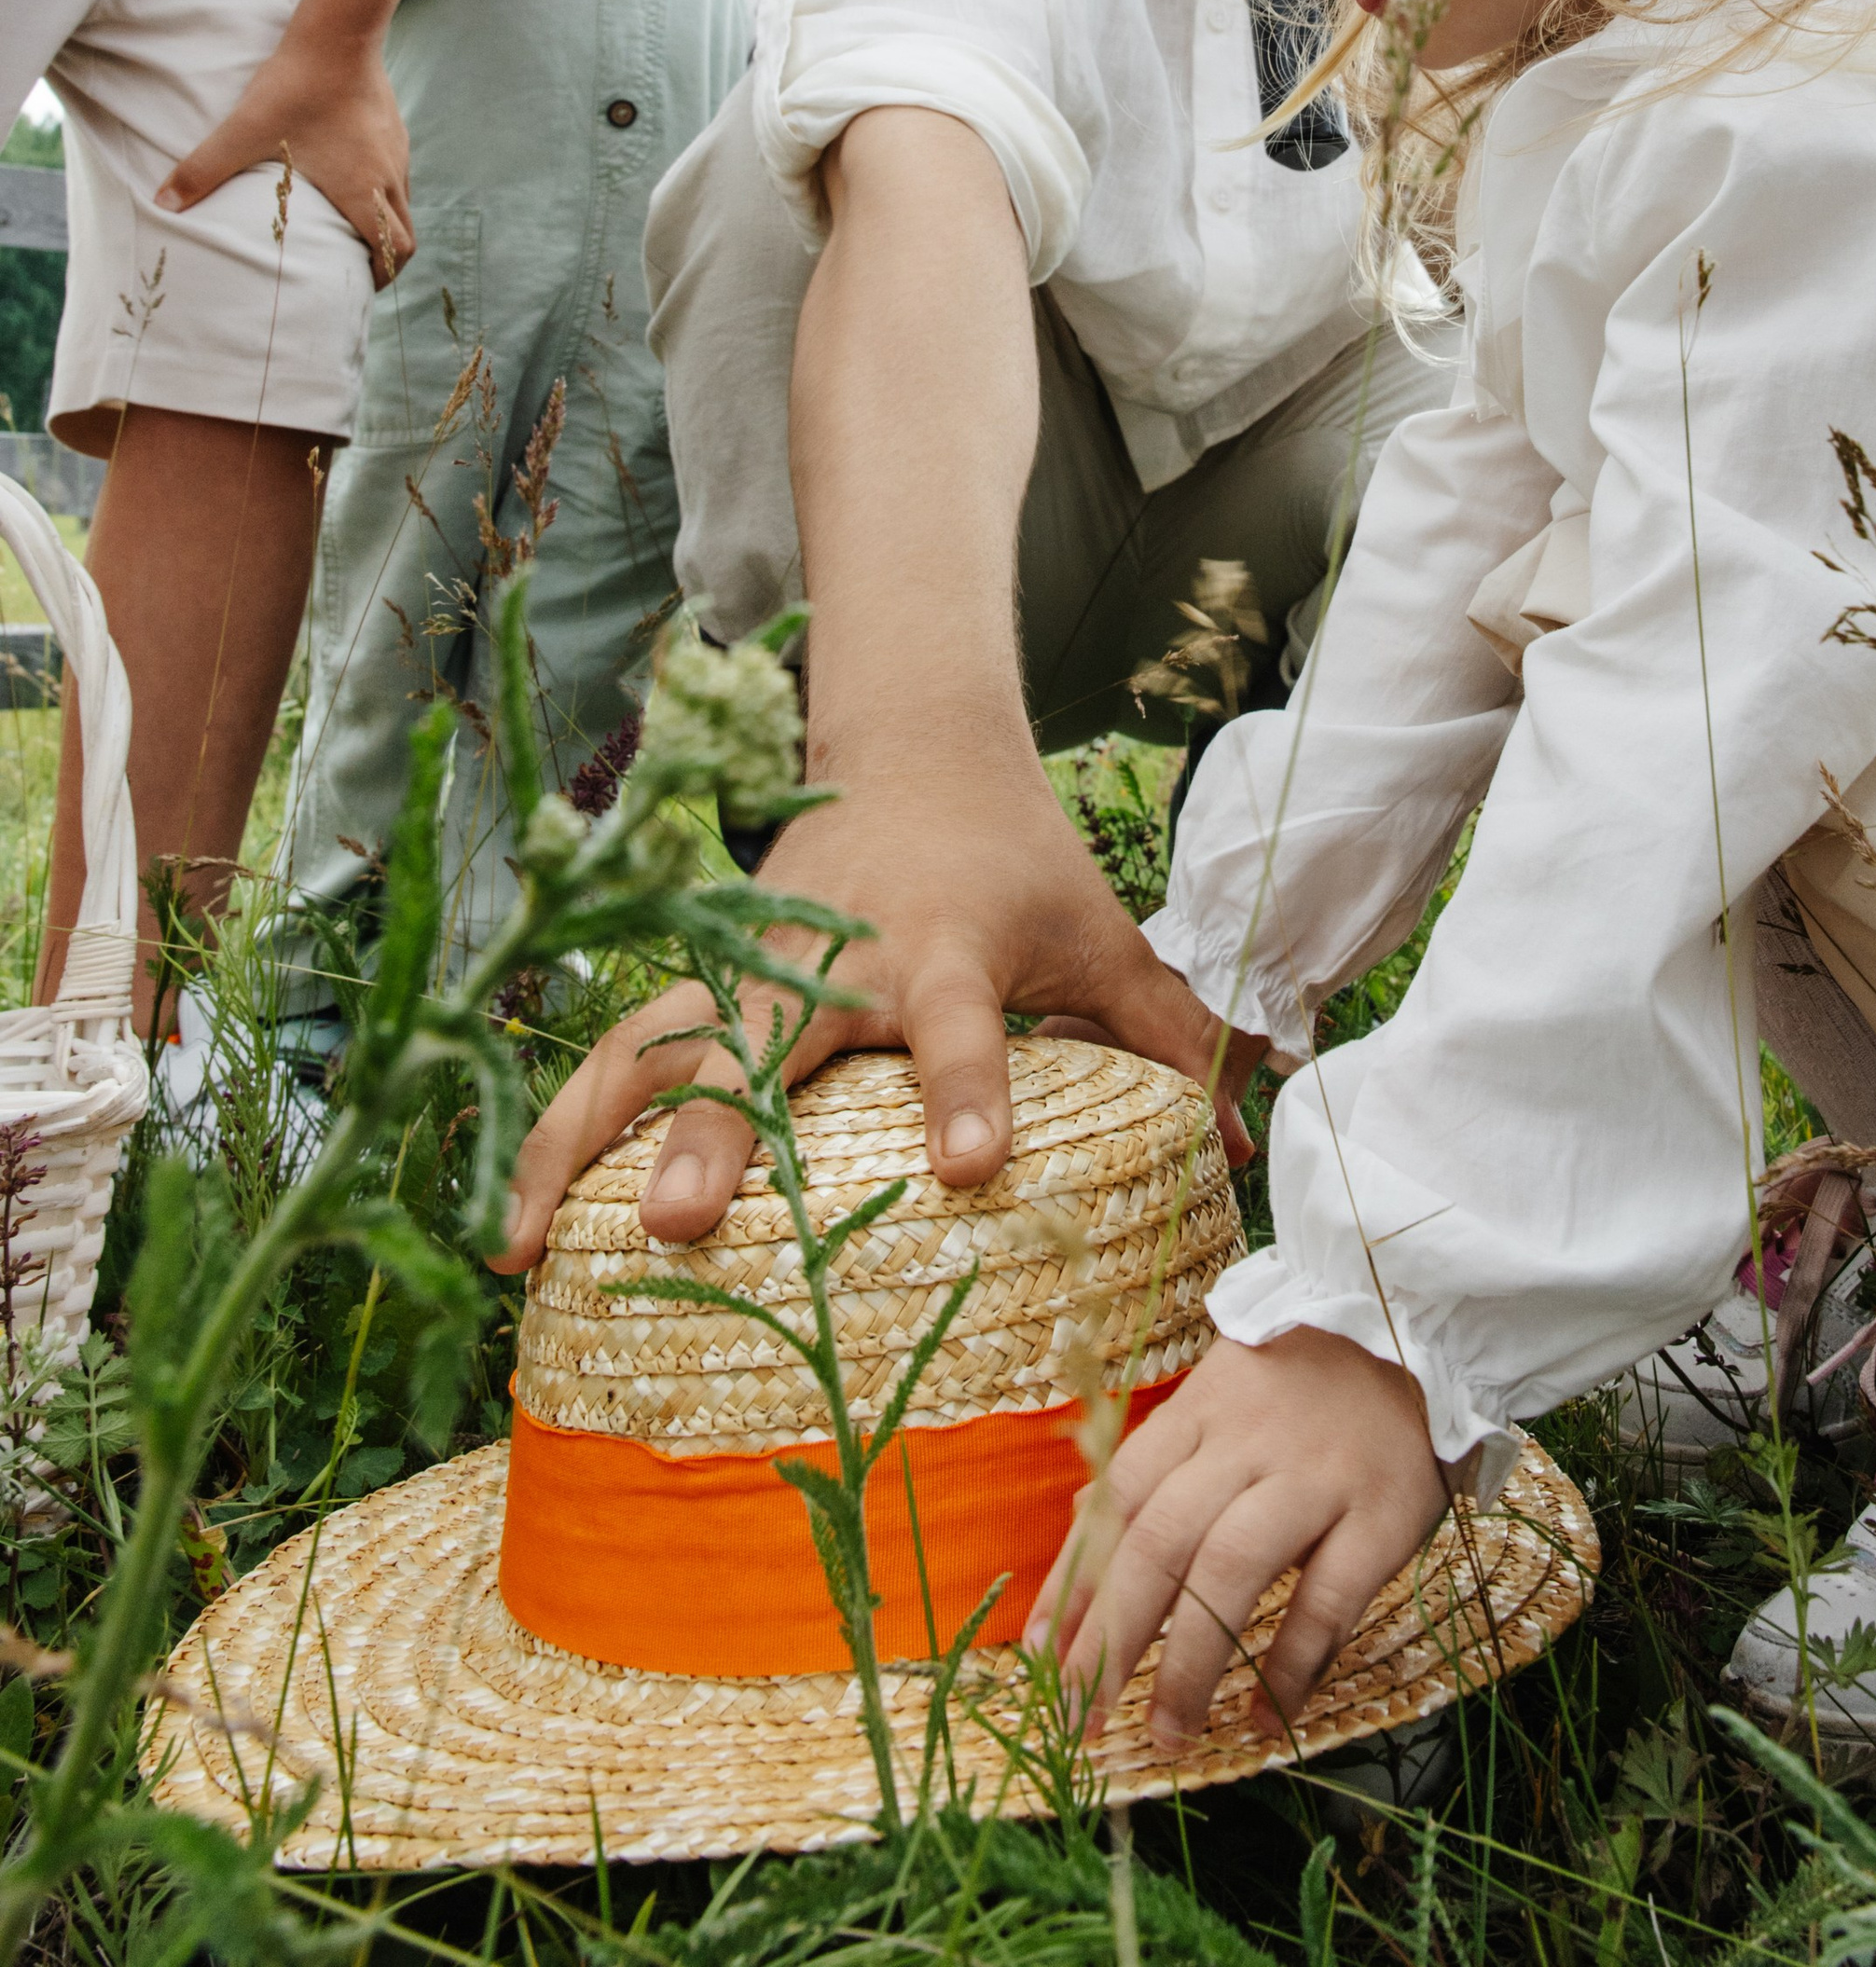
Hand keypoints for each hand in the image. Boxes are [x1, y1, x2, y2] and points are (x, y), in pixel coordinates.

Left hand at [160, 23, 412, 279]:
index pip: (393, 248)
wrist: (336, 33)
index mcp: (362, 188)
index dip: (381, 275)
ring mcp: (396, 151)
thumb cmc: (294, 87)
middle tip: (355, 269)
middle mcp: (388, 174)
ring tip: (349, 228)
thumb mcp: (243, 132)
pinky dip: (381, 191)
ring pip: (402, 202)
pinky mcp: (394, 129)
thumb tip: (162, 203)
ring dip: (383, 223)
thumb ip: (203, 170)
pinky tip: (349, 177)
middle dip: (386, 258)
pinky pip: (396, 173)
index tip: (358, 286)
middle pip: (407, 234)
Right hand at [492, 729, 1254, 1270]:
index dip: (967, 1090)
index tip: (971, 1166)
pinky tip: (510, 1225)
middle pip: (765, 1042)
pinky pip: (614, 1059)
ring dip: (586, 1142)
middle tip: (684, 1222)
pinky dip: (556, 1133)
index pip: (964, 1026)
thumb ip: (1176, 1029)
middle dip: (722, 1129)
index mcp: (945, 948)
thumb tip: (1258, 1138)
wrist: (913, 737)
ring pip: (651, 1049)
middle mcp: (829, 957)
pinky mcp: (696, 975)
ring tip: (524, 1246)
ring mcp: (746, 963)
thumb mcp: (1103, 929)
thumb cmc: (1020, 858)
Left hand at [1029, 1326, 1459, 1745]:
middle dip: (1111, 1637)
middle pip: (1160, 1541)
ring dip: (1190, 1663)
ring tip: (1165, 1734)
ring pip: (1231, 1571)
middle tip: (1080, 1718)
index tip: (1040, 1654)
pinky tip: (1262, 1719)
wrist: (1417, 1328)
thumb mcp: (1219, 1396)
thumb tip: (1082, 1522)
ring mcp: (1314, 1478)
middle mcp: (1247, 1444)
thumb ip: (1156, 1460)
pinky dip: (1290, 1667)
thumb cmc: (1304, 1381)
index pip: (1119, 1497)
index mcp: (1200, 1413)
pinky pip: (1327, 1602)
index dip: (1075, 1578)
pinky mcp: (1380, 1516)